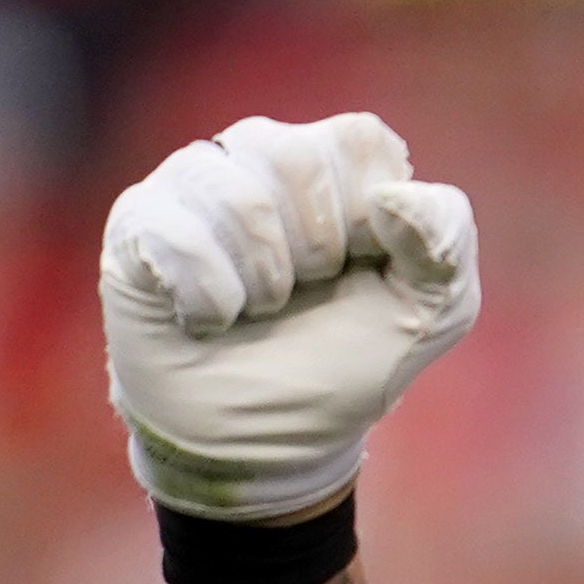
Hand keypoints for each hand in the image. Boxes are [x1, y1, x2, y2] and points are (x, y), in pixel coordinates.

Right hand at [101, 113, 481, 520]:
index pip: (359, 140)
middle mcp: (256, 156)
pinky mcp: (135, 223)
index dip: (367, 217)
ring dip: (264, 281)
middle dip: (314, 252)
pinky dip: (211, 299)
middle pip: (292, 156)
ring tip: (256, 310)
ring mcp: (190, 184)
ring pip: (236, 195)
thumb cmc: (342, 365)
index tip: (359, 270)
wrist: (266, 442)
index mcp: (333, 165)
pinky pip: (177, 235)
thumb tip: (396, 195)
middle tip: (300, 297)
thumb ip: (447, 242)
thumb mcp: (431, 313)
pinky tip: (209, 321)